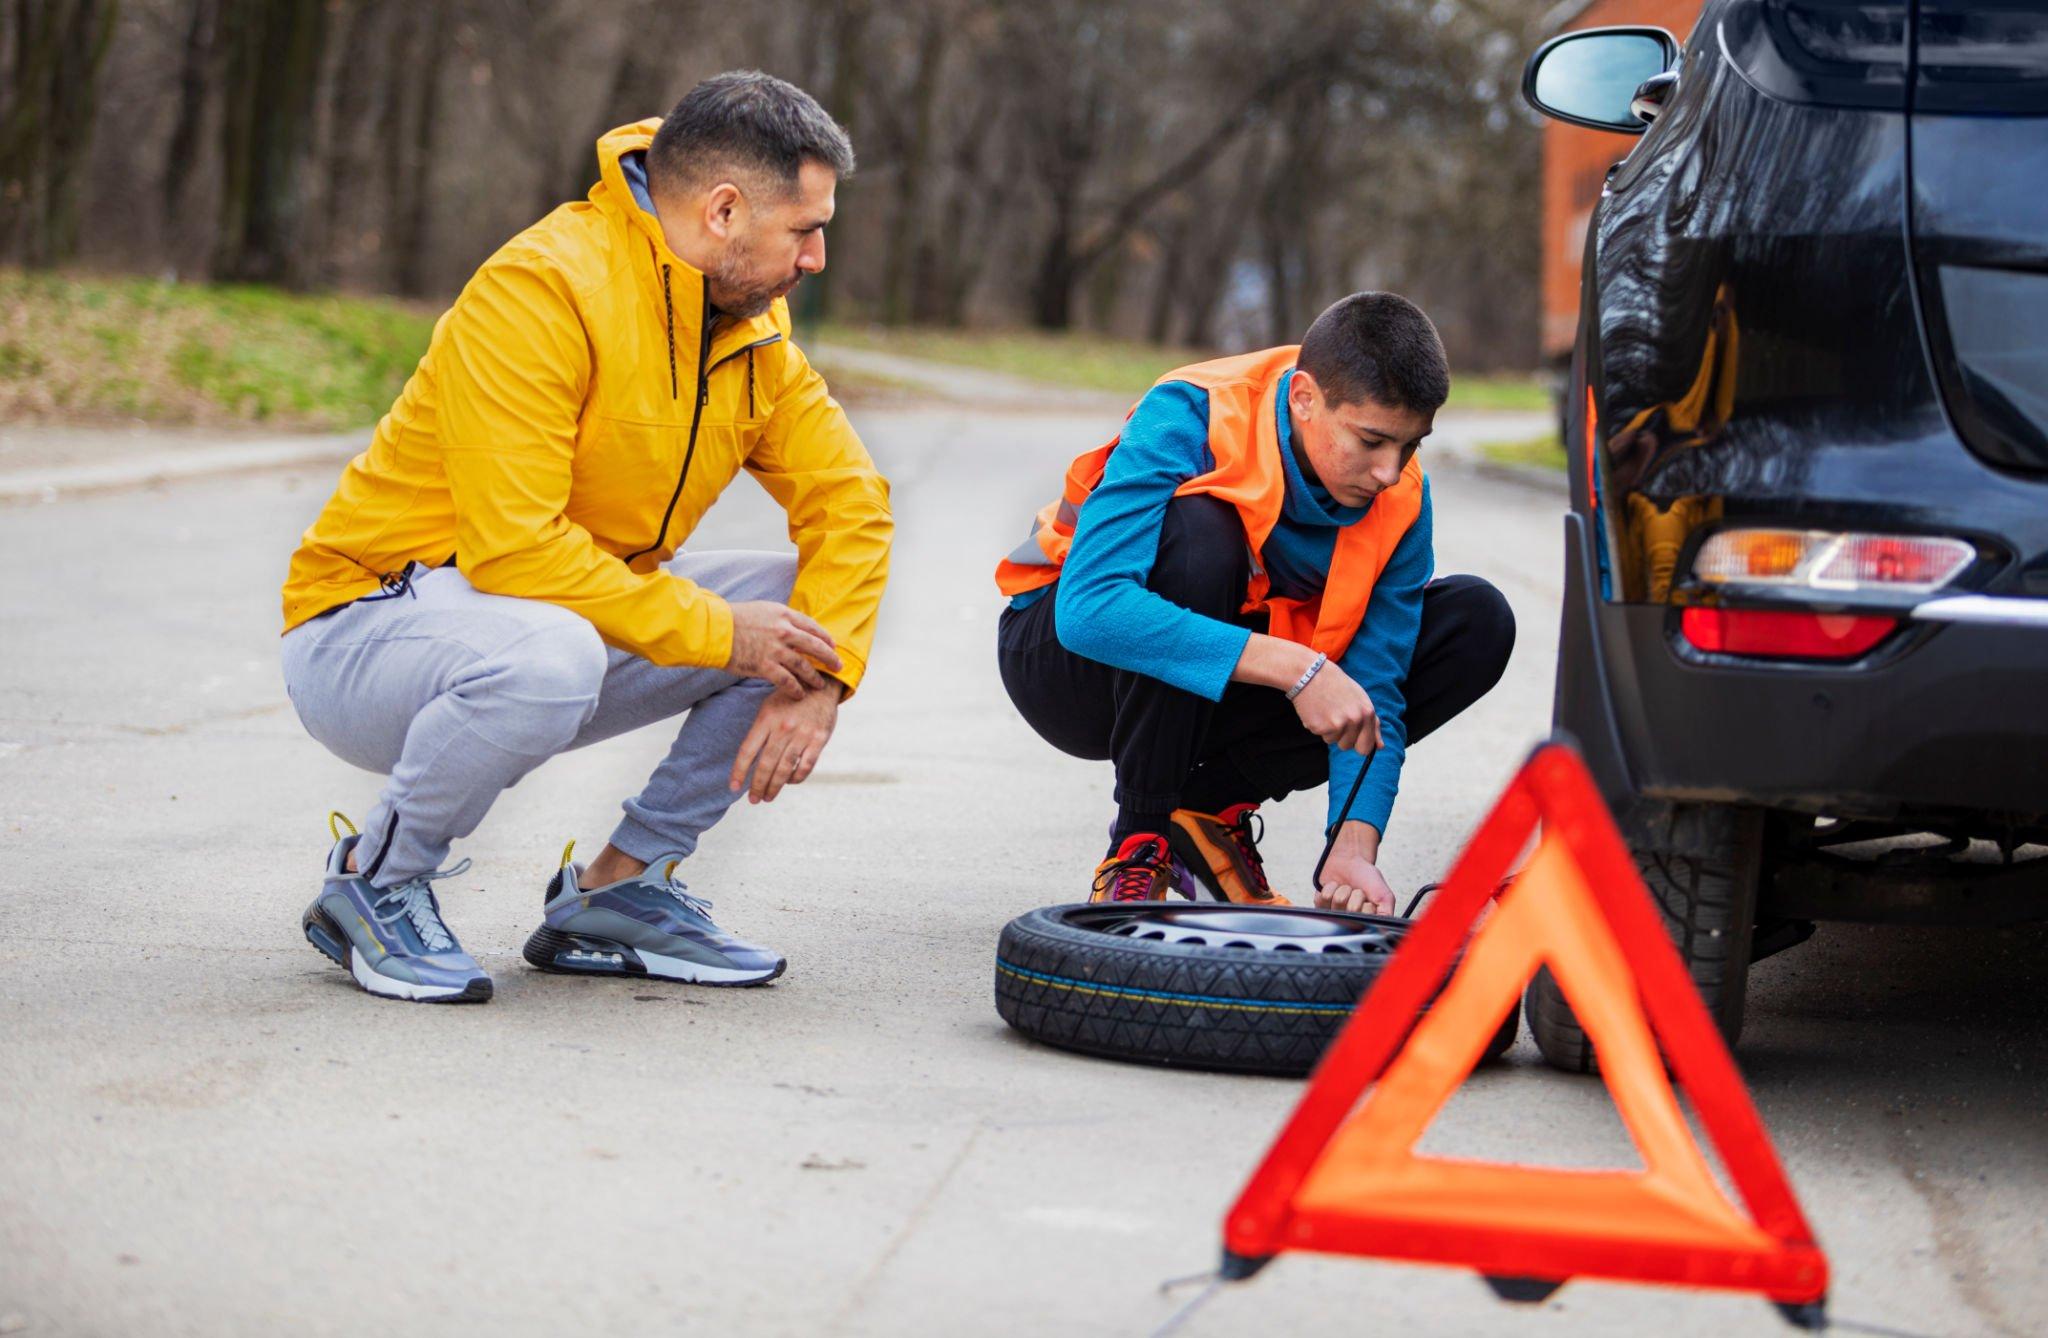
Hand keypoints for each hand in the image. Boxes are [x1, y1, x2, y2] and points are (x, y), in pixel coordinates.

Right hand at [725, 601, 842, 699]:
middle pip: (815, 646)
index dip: (825, 637)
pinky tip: (800, 694)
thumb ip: (779, 619)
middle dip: (829, 658)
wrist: (715, 628)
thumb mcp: (762, 610)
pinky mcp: (765, 666)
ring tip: (820, 684)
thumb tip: (790, 628)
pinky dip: (795, 689)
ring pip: (804, 666)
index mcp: (784, 614)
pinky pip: (787, 681)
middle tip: (838, 666)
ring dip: (814, 677)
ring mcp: (776, 649)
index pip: (812, 626)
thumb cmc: (734, 618)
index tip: (832, 645)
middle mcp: (784, 631)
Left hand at [730, 682, 840, 802]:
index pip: (748, 750)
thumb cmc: (790, 697)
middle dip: (757, 785)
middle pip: (766, 764)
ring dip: (775, 786)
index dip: (739, 771)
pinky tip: (789, 782)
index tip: (733, 787)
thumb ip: (760, 731)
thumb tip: (749, 760)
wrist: (820, 685)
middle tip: (753, 799)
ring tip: (767, 797)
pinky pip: (805, 766)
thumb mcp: (769, 707)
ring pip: (785, 769)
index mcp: (766, 718)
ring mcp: (802, 734)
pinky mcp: (819, 739)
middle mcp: (783, 728)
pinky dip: (796, 778)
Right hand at [1291, 657, 1382, 754]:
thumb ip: (1372, 724)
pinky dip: (1316, 726)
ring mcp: (1339, 724)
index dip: (1357, 744)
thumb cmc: (1336, 686)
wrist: (1310, 674)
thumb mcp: (1360, 700)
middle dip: (1341, 738)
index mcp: (1368, 713)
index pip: (1367, 746)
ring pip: (1333, 742)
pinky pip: (1319, 736)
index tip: (1351, 736)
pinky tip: (1316, 711)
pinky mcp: (1322, 726)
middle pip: (1348, 746)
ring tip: (1325, 711)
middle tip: (1335, 719)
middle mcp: (1356, 719)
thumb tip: (1380, 747)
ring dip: (1327, 731)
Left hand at [1316, 848, 1396, 915]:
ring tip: (1346, 888)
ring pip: (1338, 901)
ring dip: (1344, 889)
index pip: (1366, 918)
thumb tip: (1384, 930)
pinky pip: (1324, 897)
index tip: (1369, 899)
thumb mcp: (1384, 895)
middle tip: (1357, 891)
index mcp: (1365, 921)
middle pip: (1351, 910)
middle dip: (1357, 895)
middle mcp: (1348, 921)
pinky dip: (1331, 887)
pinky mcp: (1320, 905)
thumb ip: (1386, 913)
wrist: (1349, 861)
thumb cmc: (1366, 877)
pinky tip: (1335, 887)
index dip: (1368, 905)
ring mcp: (1333, 914)